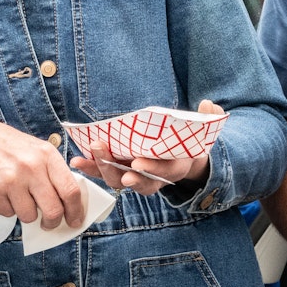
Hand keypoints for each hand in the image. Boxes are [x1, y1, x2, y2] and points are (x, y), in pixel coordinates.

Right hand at [0, 116, 84, 229]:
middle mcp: (30, 167)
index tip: (75, 220)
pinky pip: (7, 213)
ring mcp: (10, 179)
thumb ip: (54, 172)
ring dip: (26, 213)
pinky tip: (2, 192)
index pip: (70, 190)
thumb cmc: (9, 147)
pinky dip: (7, 208)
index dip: (76, 211)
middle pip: (53, 210)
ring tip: (18, 197)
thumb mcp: (36, 149)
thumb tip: (71, 204)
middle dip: (53, 222)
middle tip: (49, 223)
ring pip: (28, 216)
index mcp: (47, 155)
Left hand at [70, 98, 217, 194]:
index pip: (165, 172)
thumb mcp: (205, 130)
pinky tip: (77, 160)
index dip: (151, 169)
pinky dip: (91, 168)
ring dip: (102, 168)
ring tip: (89, 154)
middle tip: (107, 159)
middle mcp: (155, 177)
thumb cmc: (190, 141)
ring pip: (119, 179)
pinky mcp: (123, 171)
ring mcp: (138, 176)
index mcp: (176, 167)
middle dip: (121, 172)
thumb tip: (208, 105)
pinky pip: (106, 173)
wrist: (184, 158)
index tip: (137, 163)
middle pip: (138, 181)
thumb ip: (208, 118)